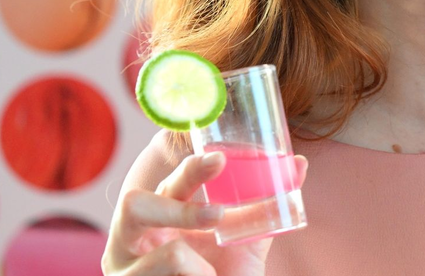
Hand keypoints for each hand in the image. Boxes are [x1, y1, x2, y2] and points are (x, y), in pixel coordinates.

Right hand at [103, 151, 307, 275]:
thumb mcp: (246, 240)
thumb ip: (266, 206)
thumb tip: (299, 164)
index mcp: (159, 216)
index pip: (171, 183)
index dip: (192, 168)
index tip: (220, 159)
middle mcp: (132, 237)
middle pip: (136, 202)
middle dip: (179, 208)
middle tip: (217, 215)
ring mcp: (124, 267)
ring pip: (162, 250)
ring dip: (193, 261)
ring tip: (208, 274)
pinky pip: (168, 272)